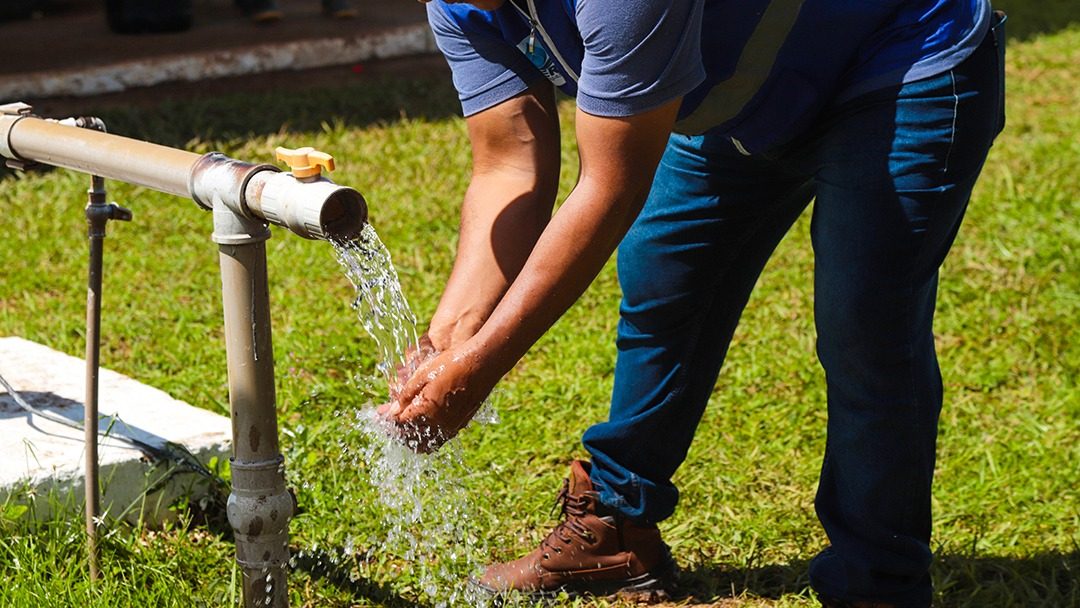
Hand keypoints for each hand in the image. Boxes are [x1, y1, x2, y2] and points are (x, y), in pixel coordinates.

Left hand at [381, 340, 497, 452]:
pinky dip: (428, 435)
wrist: (482, 364)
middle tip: (389, 420)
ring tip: (404, 425)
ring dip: (412, 438)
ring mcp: (452, 427)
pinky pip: (440, 438)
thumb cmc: (451, 365)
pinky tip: (424, 422)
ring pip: (426, 444)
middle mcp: (439, 425)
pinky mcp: (461, 424)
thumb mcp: (422, 376)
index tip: (378, 413)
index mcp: (426, 412)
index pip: (398, 424)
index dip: (386, 419)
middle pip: (410, 439)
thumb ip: (405, 397)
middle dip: (396, 432)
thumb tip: (392, 412)